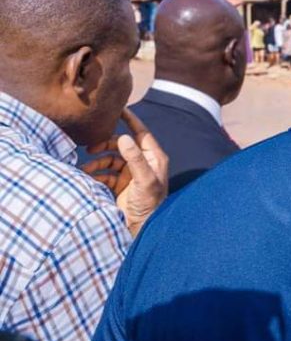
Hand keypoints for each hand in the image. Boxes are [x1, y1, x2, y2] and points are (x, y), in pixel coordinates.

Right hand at [82, 108, 168, 236]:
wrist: (141, 231)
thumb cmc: (150, 206)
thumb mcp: (144, 181)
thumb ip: (135, 159)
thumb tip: (125, 138)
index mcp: (154, 158)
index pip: (142, 133)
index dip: (130, 120)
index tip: (118, 108)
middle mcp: (143, 164)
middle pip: (122, 145)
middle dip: (106, 145)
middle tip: (90, 148)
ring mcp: (130, 175)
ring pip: (110, 160)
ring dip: (97, 162)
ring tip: (86, 169)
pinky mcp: (119, 186)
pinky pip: (104, 174)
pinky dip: (96, 175)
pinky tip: (88, 180)